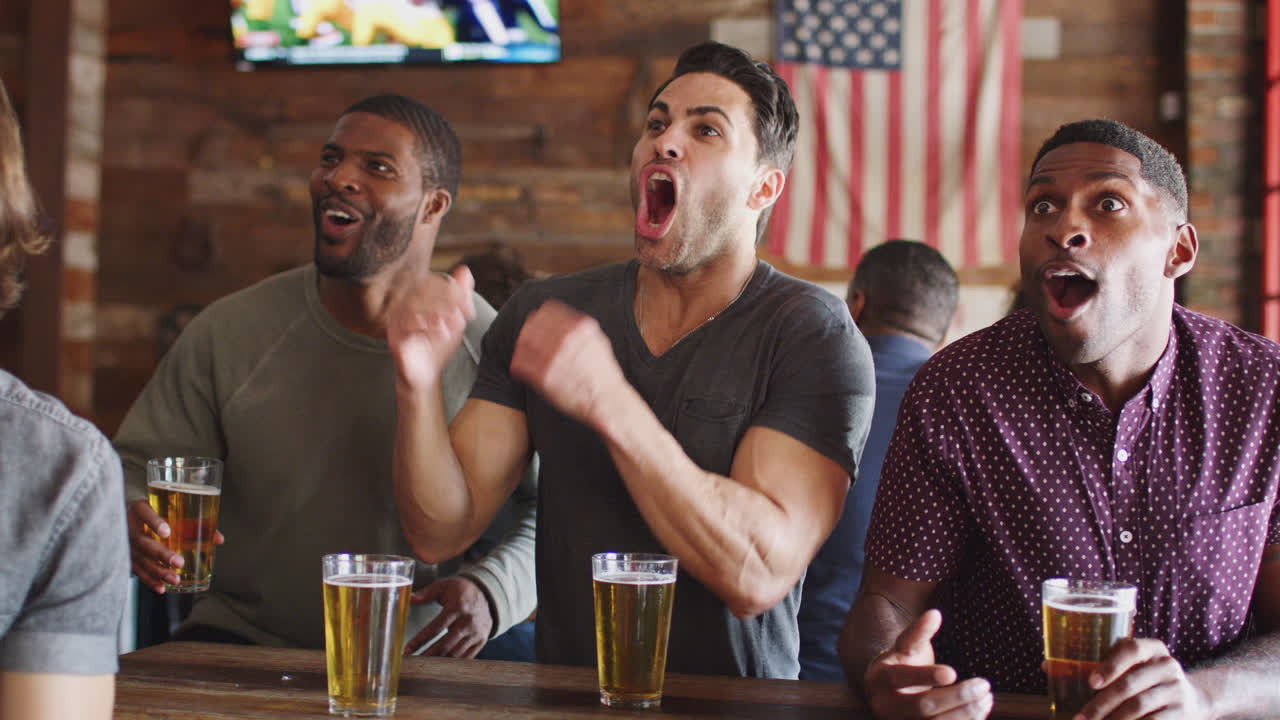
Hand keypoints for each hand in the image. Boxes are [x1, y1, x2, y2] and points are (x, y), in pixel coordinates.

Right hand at [126, 499, 224, 593]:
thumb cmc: (158, 511)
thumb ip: (194, 524)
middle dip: (161, 554)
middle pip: (142, 541)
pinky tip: (161, 587)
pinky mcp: (125, 555)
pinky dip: (148, 580)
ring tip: (174, 579)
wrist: (131, 515)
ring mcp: (125, 542)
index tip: (167, 532)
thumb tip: (218, 540)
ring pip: (138, 558)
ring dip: (157, 571)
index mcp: (140, 507)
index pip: (145, 512)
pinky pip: (135, 569)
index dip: (154, 522)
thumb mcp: (173, 511)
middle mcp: (129, 525)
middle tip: (179, 563)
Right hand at [387, 265, 475, 391]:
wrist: (425, 374)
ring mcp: (397, 321)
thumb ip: (460, 295)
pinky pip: (405, 324)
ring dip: (437, 311)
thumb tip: (465, 270)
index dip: (452, 290)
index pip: (430, 281)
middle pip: (421, 288)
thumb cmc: (437, 345)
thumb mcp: (455, 319)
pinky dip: (426, 326)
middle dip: (446, 299)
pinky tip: (440, 333)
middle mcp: (403, 306)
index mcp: (416, 298)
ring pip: (413, 303)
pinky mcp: (395, 337)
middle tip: (461, 314)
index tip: (468, 307)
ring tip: (451, 325)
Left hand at [403, 576, 492, 658]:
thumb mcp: (445, 585)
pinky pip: (466, 657)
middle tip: (413, 662)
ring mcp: (476, 633)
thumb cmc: (461, 590)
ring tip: (424, 666)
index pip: (436, 627)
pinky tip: (440, 667)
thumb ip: (427, 593)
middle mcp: (468, 621)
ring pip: (455, 653)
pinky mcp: (480, 641)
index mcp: (457, 607)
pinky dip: (452, 663)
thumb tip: (410, 598)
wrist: (487, 594)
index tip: (408, 649)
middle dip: (427, 655)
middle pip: (445, 644)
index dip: (420, 640)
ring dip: (438, 662)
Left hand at [508, 300, 626, 427]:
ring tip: (521, 353)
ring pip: (524, 342)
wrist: (606, 400)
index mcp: (579, 328)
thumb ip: (581, 329)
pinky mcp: (544, 376)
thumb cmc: (604, 375)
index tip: (535, 321)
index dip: (539, 316)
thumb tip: (566, 321)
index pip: (548, 310)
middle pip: (533, 324)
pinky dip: (517, 366)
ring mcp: (553, 357)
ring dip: (521, 347)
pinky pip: (520, 364)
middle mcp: (565, 340)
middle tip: (526, 338)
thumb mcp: (599, 342)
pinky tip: (519, 369)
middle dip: (528, 331)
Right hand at [865, 609, 992, 718]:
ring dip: (965, 714)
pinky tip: (980, 711)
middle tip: (983, 685)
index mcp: (881, 679)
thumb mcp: (904, 647)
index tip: (952, 672)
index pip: (903, 678)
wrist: (884, 695)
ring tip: (986, 698)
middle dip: (957, 697)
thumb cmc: (900, 665)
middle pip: (923, 707)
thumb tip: (935, 614)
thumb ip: (919, 632)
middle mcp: (885, 706)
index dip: (926, 676)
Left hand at [1076, 638, 1210, 719]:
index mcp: (1153, 649)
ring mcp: (1177, 690)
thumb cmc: (1147, 680)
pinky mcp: (1181, 713)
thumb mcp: (1133, 666)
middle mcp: (1168, 666)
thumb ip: (1101, 664)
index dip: (1110, 665)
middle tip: (1082, 718)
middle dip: (1101, 704)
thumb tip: (1052, 668)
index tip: (1091, 682)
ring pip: (1139, 707)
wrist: (1193, 700)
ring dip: (1113, 719)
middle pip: (1130, 685)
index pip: (1132, 650)